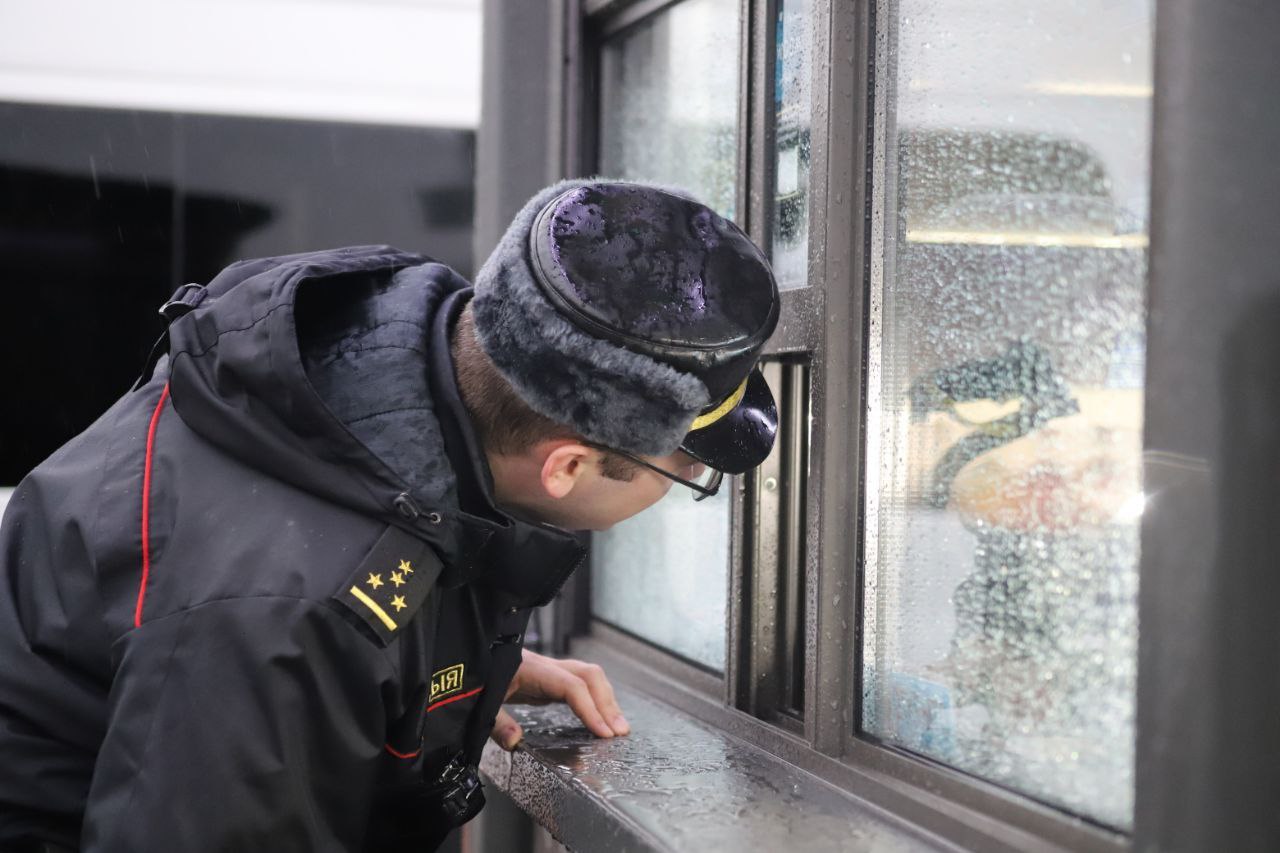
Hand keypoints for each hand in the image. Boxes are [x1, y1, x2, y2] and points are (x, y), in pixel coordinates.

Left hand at [489, 650, 630, 750]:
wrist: (472, 656)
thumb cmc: (477, 678)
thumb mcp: (481, 702)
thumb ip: (496, 723)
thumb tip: (515, 741)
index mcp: (531, 669)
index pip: (571, 686)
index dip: (590, 708)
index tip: (603, 732)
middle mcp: (547, 666)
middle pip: (589, 676)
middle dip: (608, 704)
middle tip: (619, 732)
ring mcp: (551, 670)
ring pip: (589, 677)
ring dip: (606, 701)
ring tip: (617, 728)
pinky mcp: (551, 679)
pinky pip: (581, 685)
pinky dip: (596, 700)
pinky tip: (600, 718)